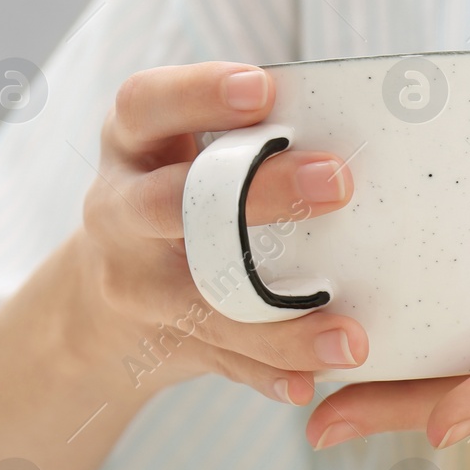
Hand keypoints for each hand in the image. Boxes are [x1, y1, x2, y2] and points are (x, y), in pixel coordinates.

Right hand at [72, 62, 368, 404]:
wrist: (98, 304)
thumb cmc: (179, 197)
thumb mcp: (181, 152)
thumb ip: (246, 140)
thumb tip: (370, 116)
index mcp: (129, 143)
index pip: (147, 105)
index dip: (198, 94)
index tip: (264, 88)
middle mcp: (118, 209)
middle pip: (169, 202)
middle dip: (256, 194)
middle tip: (338, 183)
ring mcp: (133, 281)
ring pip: (198, 301)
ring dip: (277, 321)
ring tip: (349, 338)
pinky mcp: (160, 338)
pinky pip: (220, 359)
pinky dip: (267, 372)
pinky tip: (309, 382)